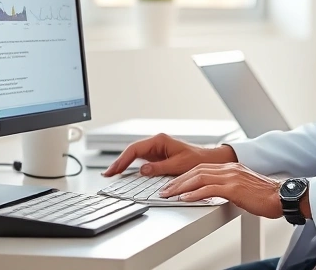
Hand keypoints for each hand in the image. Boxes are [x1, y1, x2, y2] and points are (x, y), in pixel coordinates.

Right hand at [101, 133, 236, 176]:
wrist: (208, 160)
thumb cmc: (196, 159)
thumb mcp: (178, 165)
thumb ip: (159, 168)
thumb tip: (142, 171)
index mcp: (160, 140)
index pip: (135, 148)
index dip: (123, 159)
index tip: (115, 169)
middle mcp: (156, 143)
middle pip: (132, 151)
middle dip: (119, 162)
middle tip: (107, 174)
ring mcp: (156, 149)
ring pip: (134, 155)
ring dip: (123, 164)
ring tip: (111, 174)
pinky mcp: (157, 156)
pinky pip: (140, 160)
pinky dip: (131, 166)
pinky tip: (123, 173)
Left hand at [158, 162, 284, 217]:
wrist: (282, 197)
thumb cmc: (266, 196)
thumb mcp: (244, 187)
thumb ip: (230, 186)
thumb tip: (216, 193)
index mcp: (231, 168)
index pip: (202, 168)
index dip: (185, 176)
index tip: (173, 185)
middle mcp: (230, 169)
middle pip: (196, 170)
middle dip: (178, 181)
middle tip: (164, 190)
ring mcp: (232, 177)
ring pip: (199, 177)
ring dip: (181, 187)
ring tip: (169, 194)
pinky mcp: (234, 188)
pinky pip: (209, 189)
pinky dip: (194, 193)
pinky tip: (185, 198)